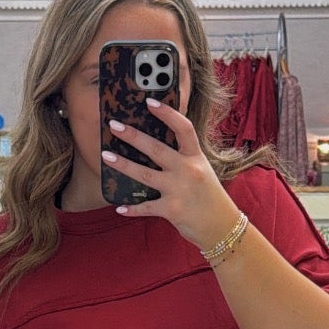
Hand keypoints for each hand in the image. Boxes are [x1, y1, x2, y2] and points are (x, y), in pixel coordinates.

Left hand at [104, 100, 238, 250]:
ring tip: (106, 156)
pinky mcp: (172, 210)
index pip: (183, 128)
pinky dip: (132, 209)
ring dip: (123, 164)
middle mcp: (188, 170)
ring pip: (145, 174)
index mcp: (196, 157)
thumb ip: (184, 159)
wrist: (222, 226)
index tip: (149, 102)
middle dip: (133, 135)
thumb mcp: (203, 171)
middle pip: (156, 148)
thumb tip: (156, 147)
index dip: (167, 113)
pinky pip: (146, 207)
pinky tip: (119, 208)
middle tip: (113, 125)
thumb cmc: (210, 197)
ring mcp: (179, 190)